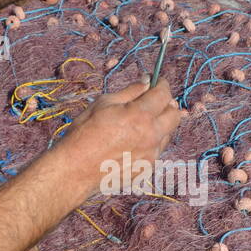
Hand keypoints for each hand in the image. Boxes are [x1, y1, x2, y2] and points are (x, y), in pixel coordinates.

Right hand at [64, 78, 186, 191]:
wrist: (76, 169)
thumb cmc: (84, 133)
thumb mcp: (104, 103)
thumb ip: (130, 92)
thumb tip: (146, 81)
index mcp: (141, 115)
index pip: (163, 95)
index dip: (162, 84)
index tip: (157, 82)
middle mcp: (152, 135)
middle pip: (175, 115)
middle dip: (168, 104)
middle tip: (154, 101)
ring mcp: (152, 154)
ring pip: (167, 133)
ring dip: (160, 124)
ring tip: (141, 123)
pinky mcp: (147, 168)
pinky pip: (157, 150)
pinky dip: (151, 141)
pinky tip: (134, 141)